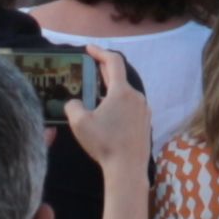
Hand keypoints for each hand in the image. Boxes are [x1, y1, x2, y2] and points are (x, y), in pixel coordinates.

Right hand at [67, 45, 156, 181]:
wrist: (127, 169)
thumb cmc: (104, 143)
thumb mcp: (80, 122)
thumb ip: (73, 106)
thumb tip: (74, 103)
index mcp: (122, 91)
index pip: (113, 61)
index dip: (100, 52)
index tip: (88, 49)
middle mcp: (136, 96)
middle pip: (120, 77)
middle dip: (104, 71)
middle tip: (90, 67)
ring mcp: (143, 110)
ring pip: (125, 93)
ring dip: (110, 90)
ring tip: (96, 94)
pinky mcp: (145, 123)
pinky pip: (130, 106)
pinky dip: (118, 104)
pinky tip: (108, 115)